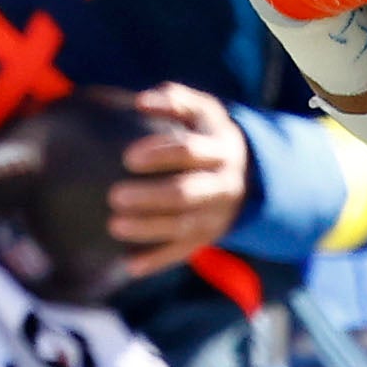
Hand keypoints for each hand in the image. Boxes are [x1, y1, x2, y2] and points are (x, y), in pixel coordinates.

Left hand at [105, 86, 250, 274]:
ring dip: (149, 228)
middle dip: (152, 196)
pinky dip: (157, 260)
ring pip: (184, 226)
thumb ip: (175, 100)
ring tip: (114, 225)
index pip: (191, 151)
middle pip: (188, 193)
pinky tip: (129, 266)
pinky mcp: (208, 237)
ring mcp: (217, 215)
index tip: (128, 157)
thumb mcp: (202, 111)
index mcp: (220, 150)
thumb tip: (142, 101)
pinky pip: (183, 252)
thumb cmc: (208, 135)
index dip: (161, 154)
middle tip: (115, 196)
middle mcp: (222, 184)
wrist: (251, 175)